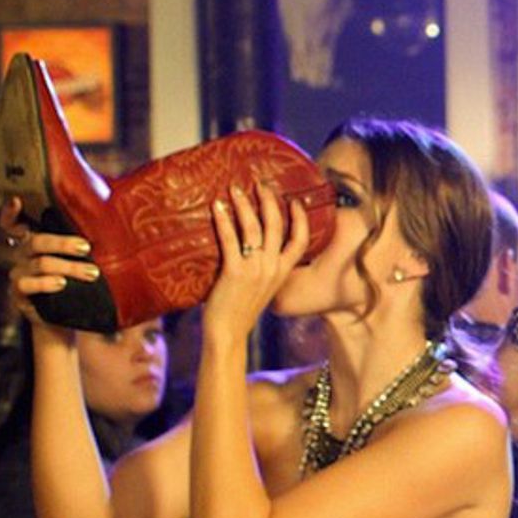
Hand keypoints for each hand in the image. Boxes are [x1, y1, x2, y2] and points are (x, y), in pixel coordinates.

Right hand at [0, 197, 96, 329]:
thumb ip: (82, 250)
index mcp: (37, 243)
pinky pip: (27, 284)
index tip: (16, 200)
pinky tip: (61, 284)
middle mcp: (24, 254)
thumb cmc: (73, 286)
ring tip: (91, 273)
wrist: (62, 320)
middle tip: (86, 248)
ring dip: (68, 267)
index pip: (19, 222)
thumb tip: (114, 233)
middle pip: (38, 242)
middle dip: (63, 243)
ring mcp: (19, 273)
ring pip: (40, 264)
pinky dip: (46, 283)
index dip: (11, 212)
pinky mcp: (18, 293)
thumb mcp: (77, 265)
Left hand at [203, 181, 309, 342]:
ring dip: (244, 204)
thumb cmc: (240, 312)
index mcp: (282, 272)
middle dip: (269, 200)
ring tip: (235, 189)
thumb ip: (264, 269)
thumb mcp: (262, 289)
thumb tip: (252, 247)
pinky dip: (224, 220)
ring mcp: (255, 269)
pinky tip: (217, 207)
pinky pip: (230, 239)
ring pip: (254, 227)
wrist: (228, 334)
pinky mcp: (235, 272)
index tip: (295, 201)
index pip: (300, 240)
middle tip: (260, 184)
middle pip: (276, 225)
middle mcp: (273, 268)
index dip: (300, 218)